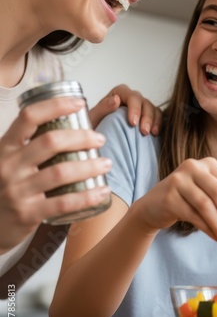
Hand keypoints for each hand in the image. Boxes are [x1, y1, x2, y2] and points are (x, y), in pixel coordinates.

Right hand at [0, 98, 110, 251]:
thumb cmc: (9, 187)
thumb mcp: (13, 161)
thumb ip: (35, 146)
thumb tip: (73, 122)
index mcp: (6, 147)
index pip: (29, 117)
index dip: (56, 106)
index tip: (80, 103)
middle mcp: (9, 165)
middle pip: (50, 142)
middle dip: (81, 137)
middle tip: (101, 139)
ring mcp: (17, 190)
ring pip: (60, 172)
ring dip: (89, 166)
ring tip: (106, 163)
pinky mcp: (28, 213)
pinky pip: (63, 203)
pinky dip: (87, 196)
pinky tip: (102, 191)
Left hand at [89, 84, 161, 135]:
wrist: (98, 138)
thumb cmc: (95, 126)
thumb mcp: (94, 117)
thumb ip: (104, 107)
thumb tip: (116, 100)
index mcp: (119, 93)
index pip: (131, 96)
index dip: (134, 108)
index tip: (133, 123)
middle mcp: (132, 98)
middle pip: (145, 103)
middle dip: (146, 117)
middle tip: (144, 131)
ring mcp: (142, 107)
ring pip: (153, 109)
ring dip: (154, 121)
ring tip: (151, 133)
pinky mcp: (149, 117)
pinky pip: (158, 117)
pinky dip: (158, 124)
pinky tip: (155, 133)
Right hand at [130, 157, 216, 243]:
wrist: (153, 207)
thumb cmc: (188, 202)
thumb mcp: (208, 196)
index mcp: (209, 164)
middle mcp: (193, 166)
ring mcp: (179, 179)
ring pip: (206, 205)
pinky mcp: (168, 196)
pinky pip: (193, 215)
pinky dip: (208, 229)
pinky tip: (216, 238)